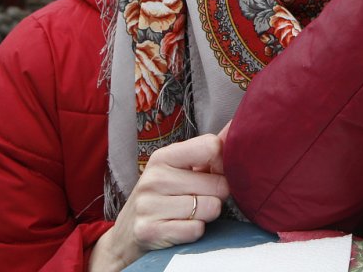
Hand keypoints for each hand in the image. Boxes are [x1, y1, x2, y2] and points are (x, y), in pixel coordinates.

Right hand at [88, 134, 229, 271]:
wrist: (125, 237)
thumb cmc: (164, 197)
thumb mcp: (180, 169)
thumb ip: (208, 151)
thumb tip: (237, 126)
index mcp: (164, 156)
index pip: (213, 147)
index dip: (224, 164)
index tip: (214, 173)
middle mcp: (154, 178)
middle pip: (219, 184)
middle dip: (216, 196)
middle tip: (196, 199)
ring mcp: (148, 205)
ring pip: (211, 208)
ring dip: (206, 215)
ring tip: (187, 214)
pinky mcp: (149, 231)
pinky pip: (196, 230)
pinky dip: (194, 232)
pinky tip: (179, 228)